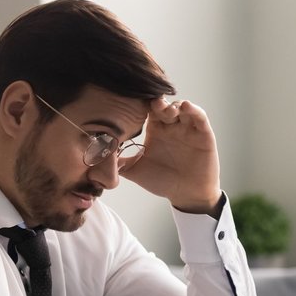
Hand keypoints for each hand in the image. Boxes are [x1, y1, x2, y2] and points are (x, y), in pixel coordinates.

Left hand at [121, 98, 222, 214]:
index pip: (146, 109)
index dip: (139, 103)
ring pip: (180, 107)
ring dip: (173, 104)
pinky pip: (199, 116)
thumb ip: (116, 162)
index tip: (128, 101)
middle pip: (163, 104)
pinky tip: (185, 107)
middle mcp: (171, 125)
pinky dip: (193, 109)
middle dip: (156, 101)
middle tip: (147, 104)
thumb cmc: (163, 181)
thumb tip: (91, 156)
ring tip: (164, 108)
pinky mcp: (203, 133)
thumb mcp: (135, 171)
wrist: (187, 195)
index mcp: (155, 130)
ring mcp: (188, 127)